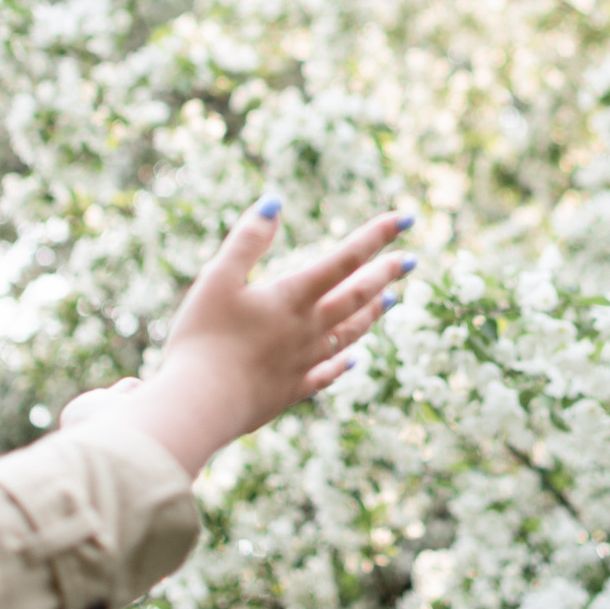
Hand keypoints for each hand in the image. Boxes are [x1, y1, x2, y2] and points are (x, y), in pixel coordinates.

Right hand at [62, 202, 413, 476]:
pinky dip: (344, 363)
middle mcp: (307, 328)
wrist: (199, 406)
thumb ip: (247, 241)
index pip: (345, 259)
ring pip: (349, 333)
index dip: (376, 236)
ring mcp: (302, 362)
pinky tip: (353, 360)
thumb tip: (273, 201)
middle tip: (410, 260)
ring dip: (372, 314)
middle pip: (357, 296)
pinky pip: (327, 374)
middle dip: (385, 274)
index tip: (406, 218)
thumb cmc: (203, 338)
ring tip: (391, 300)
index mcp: (292, 297)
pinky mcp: (290, 391)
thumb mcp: (217, 279)